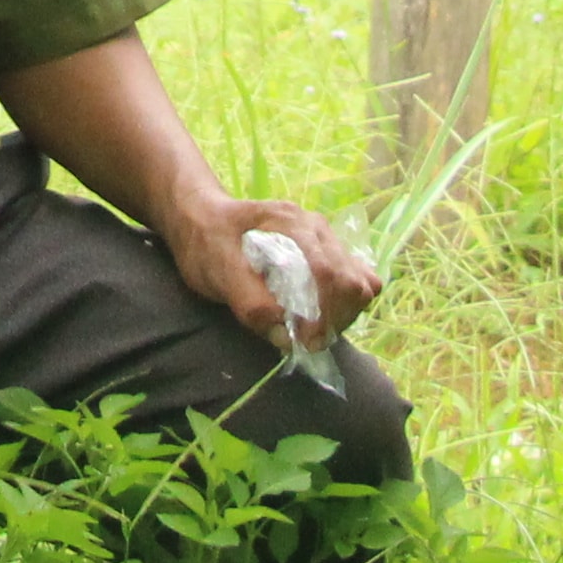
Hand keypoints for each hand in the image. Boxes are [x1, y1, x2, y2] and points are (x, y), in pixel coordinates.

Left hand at [167, 192, 378, 349]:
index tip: (303, 341)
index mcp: (291, 223)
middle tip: (305, 341)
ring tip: (311, 332)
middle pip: (352, 281)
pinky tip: (319, 318)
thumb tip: (285, 337)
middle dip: (334, 318)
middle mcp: (316, 228)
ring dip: (342, 315)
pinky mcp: (327, 256)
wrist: (201, 221)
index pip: (327, 271)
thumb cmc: (206, 242)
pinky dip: (346, 307)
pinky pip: (358, 283)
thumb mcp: (216, 271)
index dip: (321, 313)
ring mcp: (325, 241)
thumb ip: (250, 302)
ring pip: (361, 284)